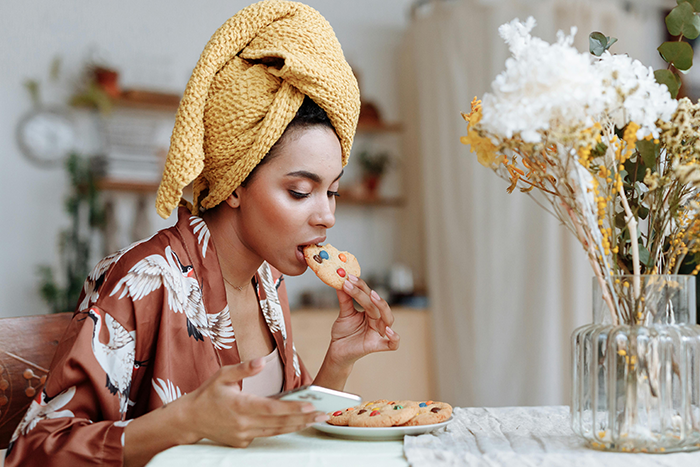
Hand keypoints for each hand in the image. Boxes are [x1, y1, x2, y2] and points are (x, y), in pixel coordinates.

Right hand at [179, 359, 326, 446]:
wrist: (190, 419)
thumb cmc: (208, 394)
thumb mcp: (222, 375)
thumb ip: (243, 368)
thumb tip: (260, 361)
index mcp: (240, 405)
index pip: (271, 408)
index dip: (292, 407)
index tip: (310, 405)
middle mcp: (243, 423)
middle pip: (279, 422)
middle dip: (303, 418)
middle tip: (323, 414)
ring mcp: (243, 435)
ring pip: (276, 431)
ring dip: (297, 425)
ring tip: (315, 419)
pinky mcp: (243, 442)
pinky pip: (267, 435)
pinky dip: (282, 429)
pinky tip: (296, 423)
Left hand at [328, 274, 399, 365]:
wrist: (337, 351)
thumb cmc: (344, 332)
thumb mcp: (344, 313)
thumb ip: (345, 299)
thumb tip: (340, 281)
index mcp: (371, 311)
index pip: (369, 295)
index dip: (360, 286)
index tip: (349, 277)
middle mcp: (377, 320)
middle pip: (378, 306)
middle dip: (369, 294)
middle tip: (356, 284)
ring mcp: (378, 333)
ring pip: (388, 319)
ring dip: (382, 307)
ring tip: (372, 296)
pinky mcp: (376, 346)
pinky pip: (392, 344)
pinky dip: (394, 338)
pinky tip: (388, 331)